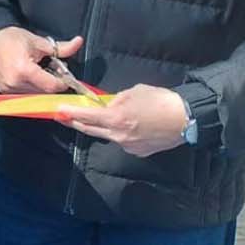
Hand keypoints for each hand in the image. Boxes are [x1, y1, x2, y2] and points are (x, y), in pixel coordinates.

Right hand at [0, 27, 82, 93]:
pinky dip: (34, 88)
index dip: (63, 82)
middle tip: (53, 71)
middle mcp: (15, 83)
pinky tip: (32, 77)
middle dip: (53, 83)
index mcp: (24, 70)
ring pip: (37, 95)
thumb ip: (61, 47)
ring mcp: (9, 89)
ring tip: (40, 72)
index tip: (66, 76)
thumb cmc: (10, 39)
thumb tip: (77, 43)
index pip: (52, 86)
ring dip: (43, 87)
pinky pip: (27, 94)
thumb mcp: (38, 41)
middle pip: (45, 92)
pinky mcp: (6, 92)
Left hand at [60, 84, 187, 157]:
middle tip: (65, 116)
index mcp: (116, 119)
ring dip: (103, 126)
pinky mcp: (139, 152)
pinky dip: (121, 133)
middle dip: (76, 122)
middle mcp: (118, 136)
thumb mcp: (134, 92)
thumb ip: (116, 100)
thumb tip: (107, 104)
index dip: (70, 113)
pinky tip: (131, 125)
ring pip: (108, 135)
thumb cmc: (161, 100)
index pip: (86, 116)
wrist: (187, 119)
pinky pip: (123, 141)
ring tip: (106, 116)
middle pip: (91, 129)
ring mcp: (128, 146)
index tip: (58, 111)